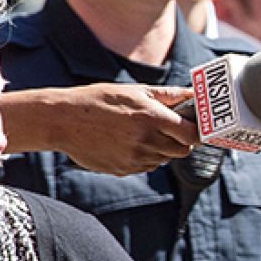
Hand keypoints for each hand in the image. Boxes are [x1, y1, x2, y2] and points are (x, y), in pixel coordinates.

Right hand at [41, 84, 199, 173]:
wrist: (63, 120)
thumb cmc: (100, 100)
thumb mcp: (135, 91)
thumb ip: (169, 95)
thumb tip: (194, 93)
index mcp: (152, 118)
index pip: (192, 135)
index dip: (197, 132)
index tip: (194, 128)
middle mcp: (146, 141)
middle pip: (182, 151)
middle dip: (181, 142)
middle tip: (170, 131)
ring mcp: (135, 158)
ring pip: (164, 160)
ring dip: (161, 150)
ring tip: (141, 133)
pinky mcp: (124, 170)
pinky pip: (146, 166)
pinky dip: (144, 157)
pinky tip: (128, 143)